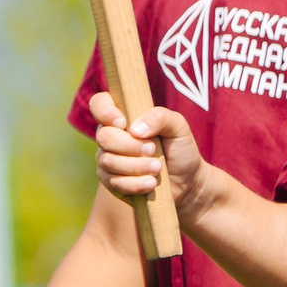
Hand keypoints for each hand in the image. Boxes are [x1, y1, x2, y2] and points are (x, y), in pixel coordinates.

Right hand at [92, 91, 206, 218]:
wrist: (187, 181)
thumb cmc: (180, 148)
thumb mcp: (178, 127)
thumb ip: (160, 117)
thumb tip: (136, 129)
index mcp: (124, 117)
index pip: (99, 103)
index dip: (105, 111)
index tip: (124, 123)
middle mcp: (111, 137)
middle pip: (104, 137)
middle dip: (131, 145)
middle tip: (153, 150)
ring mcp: (108, 160)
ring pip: (108, 161)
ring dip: (137, 166)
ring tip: (158, 168)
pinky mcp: (111, 183)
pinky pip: (114, 182)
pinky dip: (136, 183)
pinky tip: (151, 183)